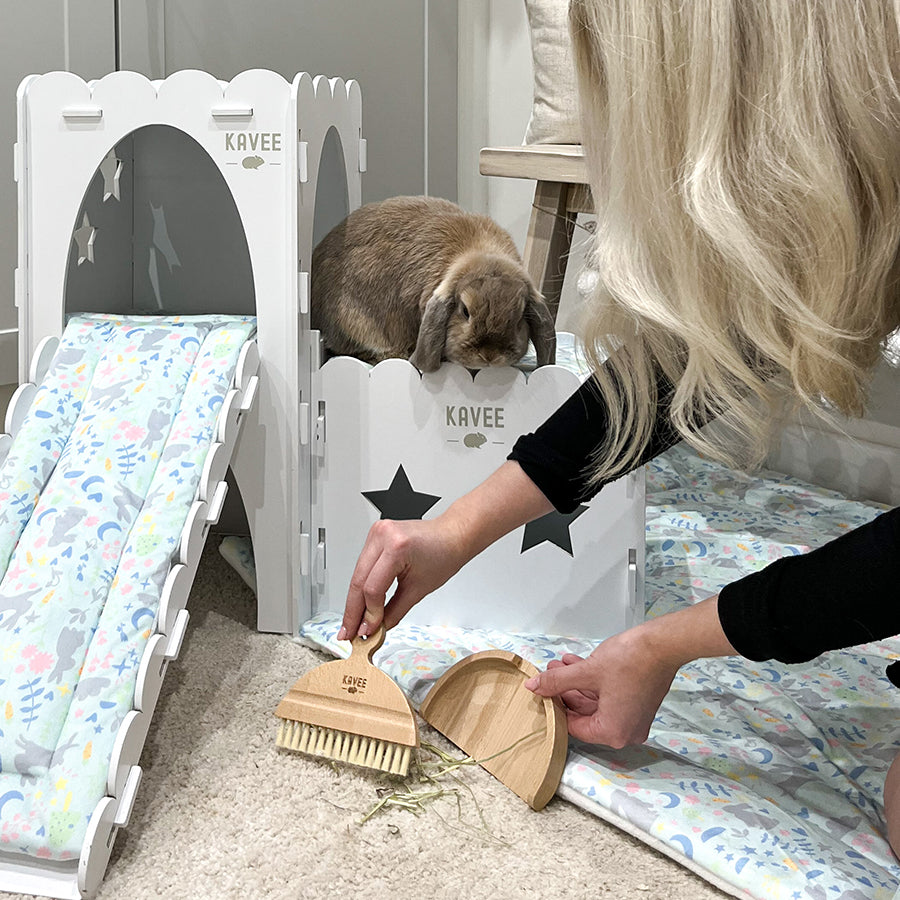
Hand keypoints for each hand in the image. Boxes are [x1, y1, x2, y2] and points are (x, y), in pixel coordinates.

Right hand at [338, 516, 467, 639]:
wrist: (451, 536)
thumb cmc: (443, 556)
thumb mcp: (419, 590)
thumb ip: (393, 612)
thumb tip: (375, 627)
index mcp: (396, 547)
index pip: (372, 588)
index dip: (368, 614)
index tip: (366, 631)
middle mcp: (382, 536)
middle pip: (358, 581)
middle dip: (353, 611)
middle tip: (348, 633)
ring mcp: (376, 533)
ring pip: (357, 574)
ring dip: (355, 600)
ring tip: (353, 622)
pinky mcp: (374, 535)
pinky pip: (363, 565)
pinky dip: (362, 585)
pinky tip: (360, 602)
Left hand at [524, 596, 735, 746]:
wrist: (663, 644)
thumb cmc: (630, 661)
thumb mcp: (586, 672)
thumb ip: (557, 681)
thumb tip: (534, 687)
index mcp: (612, 732)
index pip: (573, 726)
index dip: (555, 707)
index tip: (543, 691)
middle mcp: (626, 731)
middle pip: (584, 715)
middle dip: (565, 691)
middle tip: (548, 673)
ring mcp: (634, 717)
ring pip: (596, 703)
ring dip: (576, 683)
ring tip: (558, 664)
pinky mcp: (638, 702)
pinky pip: (609, 697)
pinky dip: (592, 682)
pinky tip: (575, 663)